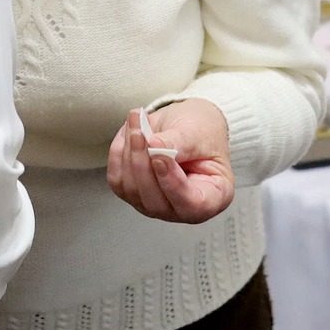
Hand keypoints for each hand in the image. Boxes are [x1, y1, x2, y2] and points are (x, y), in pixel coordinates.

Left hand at [106, 100, 235, 224]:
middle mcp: (183, 208)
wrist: (188, 124)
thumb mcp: (199, 132)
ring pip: (131, 190)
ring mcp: (156, 204)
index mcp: (212, 198)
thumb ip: (178, 143)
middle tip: (141, 131)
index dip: (172, 183)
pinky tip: (128, 134)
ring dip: (129, 153)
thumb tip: (154, 147)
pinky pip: (117, 180)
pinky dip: (118, 154)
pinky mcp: (134, 193)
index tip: (159, 156)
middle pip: (155, 201)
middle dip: (143, 163)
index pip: (191, 205)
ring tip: (136, 122)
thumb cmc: (203, 132)